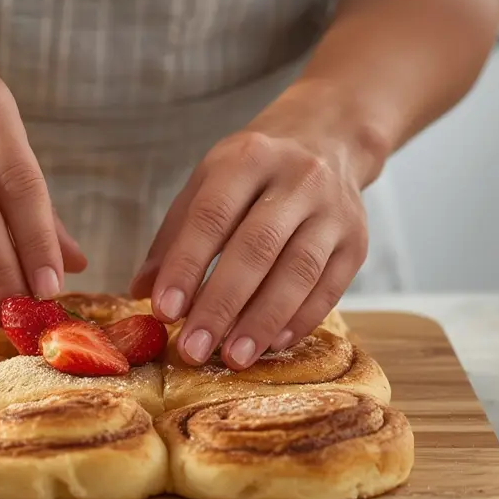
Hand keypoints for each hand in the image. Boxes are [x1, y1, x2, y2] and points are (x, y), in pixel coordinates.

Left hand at [130, 82, 383, 369]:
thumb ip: (173, 238)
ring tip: (234, 357)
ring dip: (263, 320)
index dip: (186, 266)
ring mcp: (334, 211)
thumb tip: (141, 292)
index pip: (212, 216)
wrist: (327, 141)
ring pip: (299, 271)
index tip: (164, 311)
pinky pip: (330, 288)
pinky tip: (272, 344)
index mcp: (247, 158)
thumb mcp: (206, 185)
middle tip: (195, 348)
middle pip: (257, 247)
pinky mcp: (357, 242)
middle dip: (222, 304)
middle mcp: (297, 179)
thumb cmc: (252, 174)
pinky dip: (300, 320)